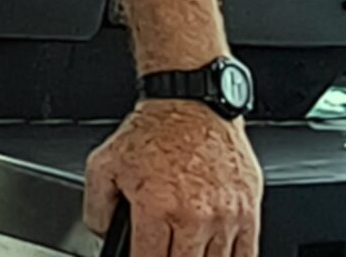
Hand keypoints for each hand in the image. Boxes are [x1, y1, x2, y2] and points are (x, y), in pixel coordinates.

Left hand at [85, 100, 261, 256]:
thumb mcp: (103, 164)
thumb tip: (102, 234)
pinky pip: (247, 254)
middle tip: (163, 248)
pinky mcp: (248, 211)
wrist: (191, 103)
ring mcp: (227, 217)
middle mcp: (195, 217)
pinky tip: (214, 254)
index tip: (140, 253)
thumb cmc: (153, 131)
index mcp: (158, 208)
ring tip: (185, 248)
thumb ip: (97, 207)